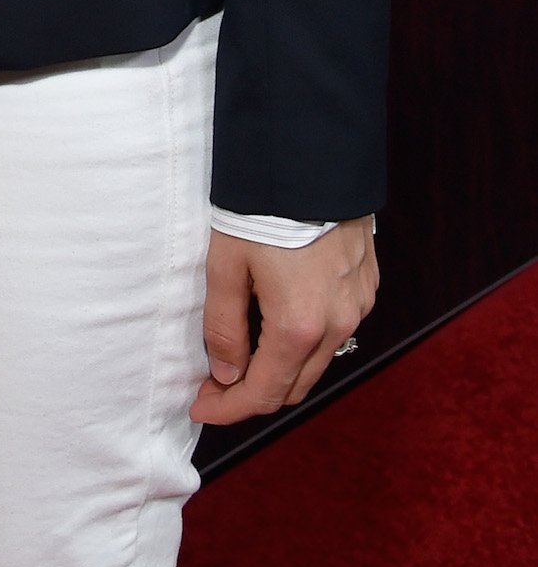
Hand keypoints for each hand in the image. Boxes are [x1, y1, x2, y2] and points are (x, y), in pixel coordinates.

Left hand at [192, 217, 377, 425]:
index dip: (228, 408)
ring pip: (318, 362)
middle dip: (252, 393)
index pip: (263, 393)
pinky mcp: (366, 286)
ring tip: (243, 354)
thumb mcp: (225, 264)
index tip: (200, 406)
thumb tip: (225, 373)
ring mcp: (357, 306)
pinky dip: (307, 342)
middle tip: (215, 382)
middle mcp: (337, 325)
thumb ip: (223, 326)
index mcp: (299, 327)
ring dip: (281, 369)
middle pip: (293, 386)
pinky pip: (336, 331)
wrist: (312, 158)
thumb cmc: (262, 209)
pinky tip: (279, 322)